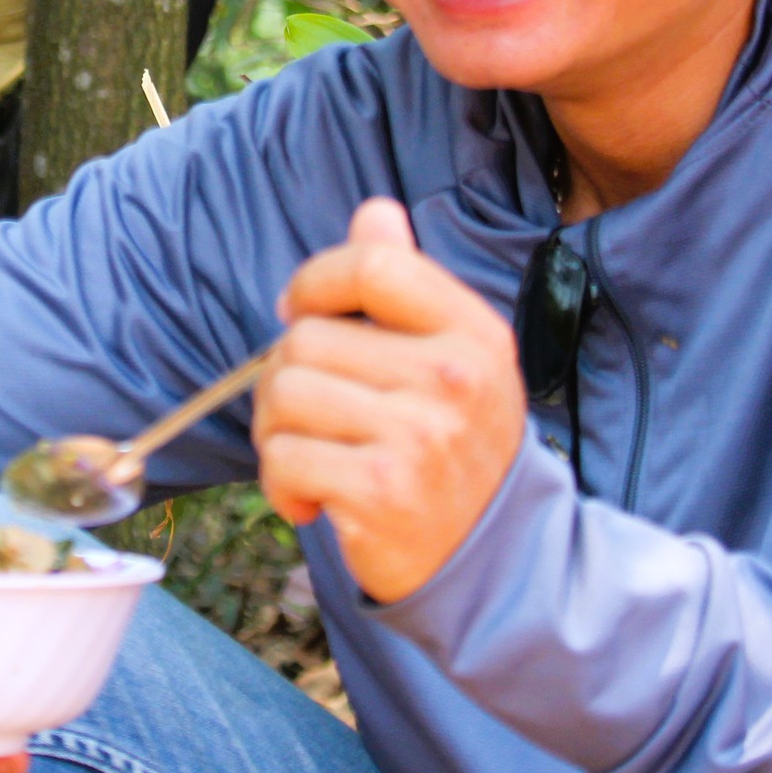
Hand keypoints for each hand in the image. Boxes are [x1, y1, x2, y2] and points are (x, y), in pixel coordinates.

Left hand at [254, 198, 525, 603]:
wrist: (496, 559)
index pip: (372, 266)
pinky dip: (281, 485)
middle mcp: (451, 377)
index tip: (299, 314)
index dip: (315, 282)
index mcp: (470, 331)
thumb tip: (374, 213)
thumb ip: (405, 284)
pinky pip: (283, 459)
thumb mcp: (452, 356)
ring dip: (275, 434)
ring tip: (313, 458)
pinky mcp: (381, 491)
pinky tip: (313, 501)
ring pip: (283, 395)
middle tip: (312, 418)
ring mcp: (419, 435)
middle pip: (305, 338)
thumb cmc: (456, 448)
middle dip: (283, 378)